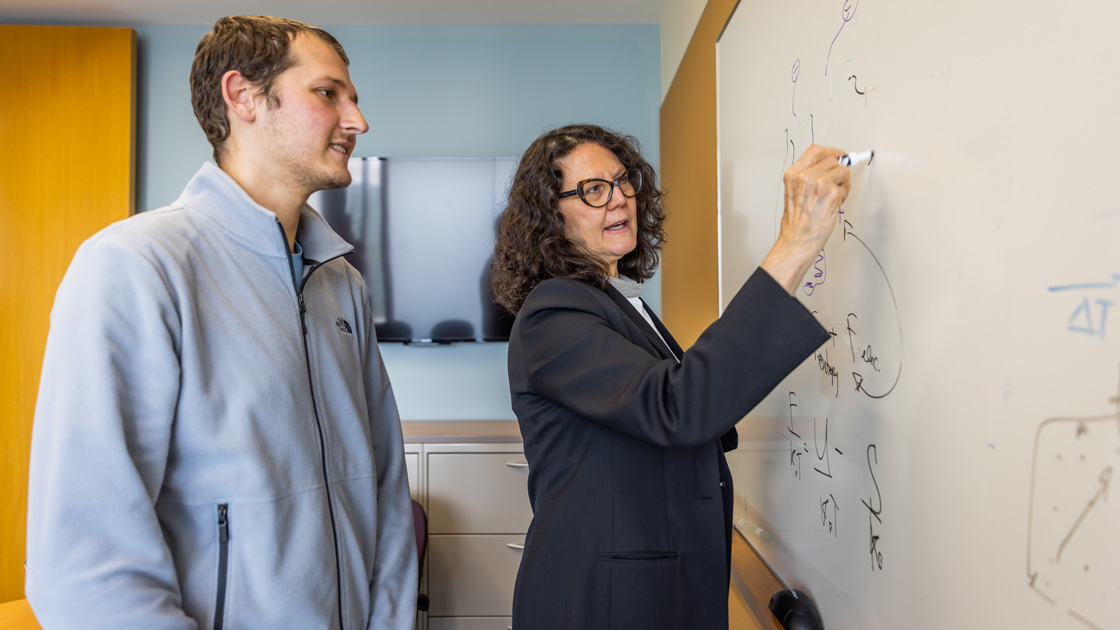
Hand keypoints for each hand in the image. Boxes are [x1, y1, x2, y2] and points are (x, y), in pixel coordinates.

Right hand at [760, 145, 850, 294]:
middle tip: (838, 180)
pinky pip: (846, 186)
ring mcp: (820, 184)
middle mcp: (805, 177)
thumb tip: (829, 164)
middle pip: (832, 159)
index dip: (831, 151)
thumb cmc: (796, 222)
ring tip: (834, 195)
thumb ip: (808, 176)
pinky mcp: (833, 194)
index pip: (815, 151)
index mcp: (793, 174)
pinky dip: (844, 195)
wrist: (797, 240)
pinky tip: (835, 204)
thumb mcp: (794, 192)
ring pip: (843, 171)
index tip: (839, 155)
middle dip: (838, 169)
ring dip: (843, 182)